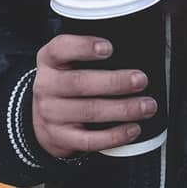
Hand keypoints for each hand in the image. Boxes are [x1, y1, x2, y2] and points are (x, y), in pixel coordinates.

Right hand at [31, 34, 155, 157]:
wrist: (40, 120)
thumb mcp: (66, 62)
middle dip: (115, 82)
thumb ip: (89, 54)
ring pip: (89, 111)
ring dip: (123, 109)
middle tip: (141, 80)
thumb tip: (134, 51)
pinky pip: (89, 140)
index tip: (109, 48)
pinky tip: (133, 129)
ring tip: (146, 106)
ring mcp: (51, 114)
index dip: (83, 47)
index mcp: (49, 61)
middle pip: (80, 83)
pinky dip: (114, 136)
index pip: (60, 49)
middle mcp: (46, 86)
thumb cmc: (65, 84)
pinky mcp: (59, 138)